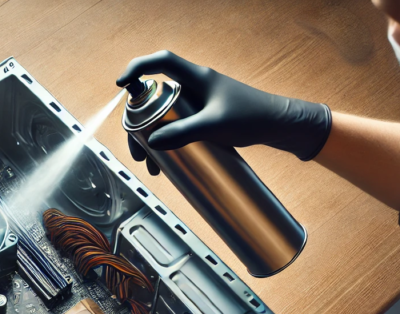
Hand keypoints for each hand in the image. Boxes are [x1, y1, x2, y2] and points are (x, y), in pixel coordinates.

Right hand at [116, 51, 331, 173]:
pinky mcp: (205, 117)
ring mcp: (199, 103)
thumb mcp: (214, 125)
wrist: (278, 125)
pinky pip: (178, 126)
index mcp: (196, 78)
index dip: (137, 68)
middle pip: (156, 97)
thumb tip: (153, 142)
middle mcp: (195, 87)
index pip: (160, 63)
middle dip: (140, 122)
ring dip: (153, 138)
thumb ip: (183, 133)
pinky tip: (166, 162)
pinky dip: (168, 141)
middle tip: (136, 146)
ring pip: (165, 116)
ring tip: (150, 164)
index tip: (121, 83)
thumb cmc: (252, 117)